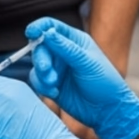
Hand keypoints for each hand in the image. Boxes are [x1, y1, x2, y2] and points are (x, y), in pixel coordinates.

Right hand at [26, 17, 138, 138]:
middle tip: (47, 70)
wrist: (107, 111)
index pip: (52, 26)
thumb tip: (48, 32)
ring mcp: (56, 68)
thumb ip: (66, 48)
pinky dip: (42, 86)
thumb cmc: (105, 84)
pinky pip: (37, 80)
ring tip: (54, 84)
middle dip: (41, 58)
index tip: (31, 33)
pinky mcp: (51, 84)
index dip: (39, 27)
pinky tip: (55, 93)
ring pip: (37, 65)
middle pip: (40, 47)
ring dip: (42, 75)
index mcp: (75, 41)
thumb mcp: (87, 63)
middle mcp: (63, 52)